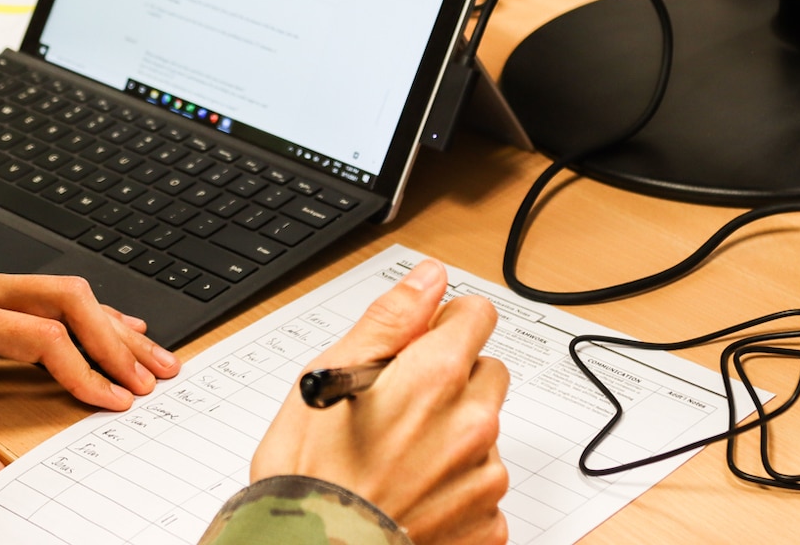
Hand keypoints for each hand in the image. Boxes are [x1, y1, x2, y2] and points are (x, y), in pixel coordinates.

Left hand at [0, 268, 178, 485]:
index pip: (41, 337)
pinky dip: (86, 313)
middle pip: (66, 298)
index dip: (83, 371)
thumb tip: (1, 479)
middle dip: (116, 338)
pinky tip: (118, 328)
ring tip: (152, 356)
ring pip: (62, 289)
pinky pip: (44, 294)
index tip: (111, 402)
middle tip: (151, 378)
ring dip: (110, 322)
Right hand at [252, 260, 508, 544]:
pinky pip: (483, 487)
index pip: (477, 314)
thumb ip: (391, 319)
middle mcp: (473, 423)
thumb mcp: (331, 375)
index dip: (444, 325)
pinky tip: (414, 494)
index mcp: (436, 375)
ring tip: (399, 459)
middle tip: (401, 408)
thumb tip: (428, 279)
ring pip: (484, 432)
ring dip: (453, 436)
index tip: (420, 346)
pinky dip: (456, 488)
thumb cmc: (311, 472)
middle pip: (487, 372)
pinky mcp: (488, 524)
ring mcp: (485, 477)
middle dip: (453, 381)